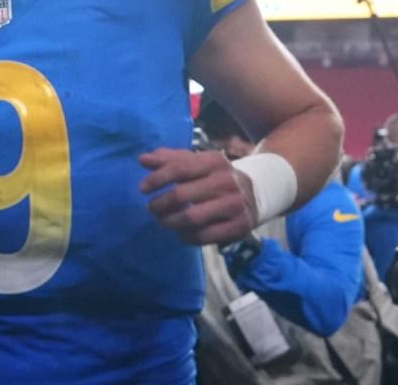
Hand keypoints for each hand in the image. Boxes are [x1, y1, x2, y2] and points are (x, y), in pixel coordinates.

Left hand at [139, 148, 256, 244]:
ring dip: (169, 222)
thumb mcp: (196, 163)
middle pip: (181, 195)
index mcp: (214, 161)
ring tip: (163, 221)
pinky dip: (186, 236)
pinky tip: (180, 232)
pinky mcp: (239, 226)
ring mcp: (234, 205)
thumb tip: (143, 160)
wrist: (254, 194)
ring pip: (191, 218)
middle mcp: (226, 181)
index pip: (179, 168)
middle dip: (159, 204)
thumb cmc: (214, 177)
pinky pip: (203, 236)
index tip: (143, 189)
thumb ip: (169, 160)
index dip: (157, 179)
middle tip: (151, 209)